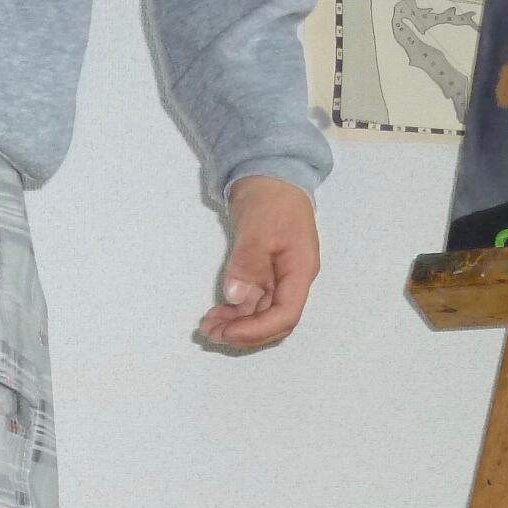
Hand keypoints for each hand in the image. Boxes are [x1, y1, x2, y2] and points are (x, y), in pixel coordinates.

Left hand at [196, 175, 320, 350]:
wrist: (269, 175)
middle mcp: (292, 280)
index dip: (257, 330)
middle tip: (210, 333)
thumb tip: (236, 297)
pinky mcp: (265, 276)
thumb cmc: (270, 198)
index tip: (227, 332)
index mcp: (300, 271)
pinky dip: (235, 312)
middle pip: (274, 322)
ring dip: (236, 325)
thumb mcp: (258, 228)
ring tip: (208, 326)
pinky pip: (252, 304)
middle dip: (244, 333)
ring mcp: (279, 279)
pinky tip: (216, 313)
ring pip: (261, 316)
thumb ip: (248, 263)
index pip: (285, 315)